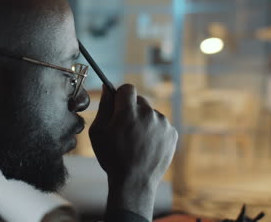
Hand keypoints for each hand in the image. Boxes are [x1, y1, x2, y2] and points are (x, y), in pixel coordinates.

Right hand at [89, 84, 177, 219]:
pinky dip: (154, 131)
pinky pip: (161, 125)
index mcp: (128, 111)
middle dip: (132, 109)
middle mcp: (148, 113)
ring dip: (144, 121)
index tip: (118, 106)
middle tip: (125, 128)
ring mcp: (163, 123)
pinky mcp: (172, 133)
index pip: (128, 88)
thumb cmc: (112, 157)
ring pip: (151, 113)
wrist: (134, 183)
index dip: (121, 96)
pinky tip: (146, 146)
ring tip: (136, 141)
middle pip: (140, 100)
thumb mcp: (98, 132)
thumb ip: (103, 106)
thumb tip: (107, 88)